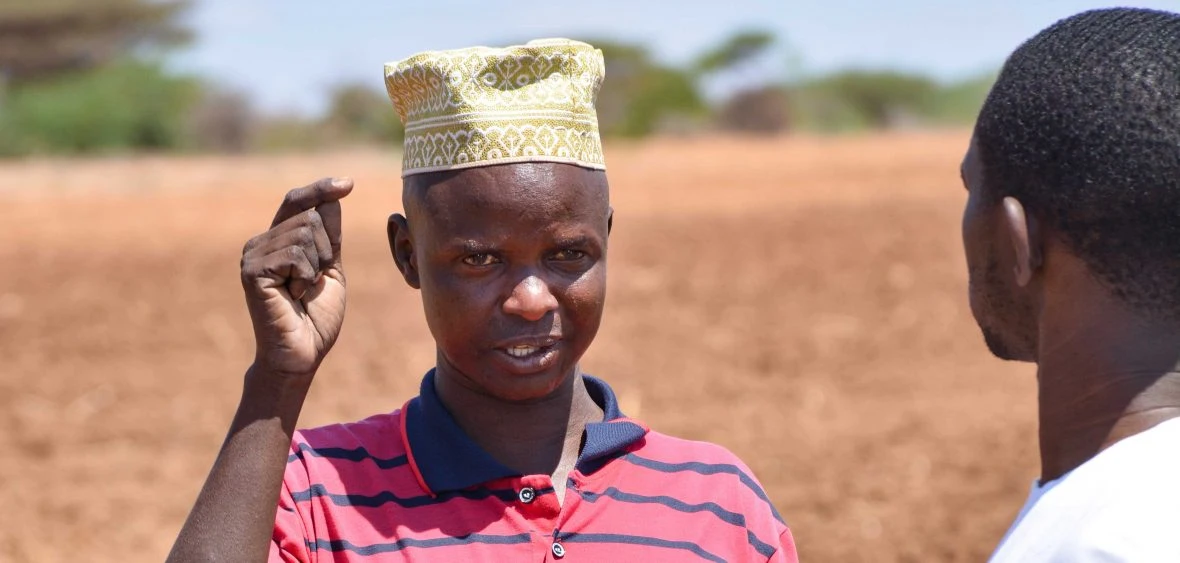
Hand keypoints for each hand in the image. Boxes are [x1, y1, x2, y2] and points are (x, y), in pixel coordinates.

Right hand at [240, 177, 352, 378]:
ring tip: (301, 291)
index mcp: (278, 240)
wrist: (302, 353)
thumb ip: (331, 236)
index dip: (321, 189)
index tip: (348, 183)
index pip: (298, 201)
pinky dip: (305, 277)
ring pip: (305, 233)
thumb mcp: (331, 269)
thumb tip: (332, 198)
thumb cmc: (317, 316)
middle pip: (310, 217)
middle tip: (313, 282)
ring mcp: (253, 254)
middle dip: (327, 250)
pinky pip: (295, 253)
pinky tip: (293, 297)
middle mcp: (261, 242)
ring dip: (316, 266)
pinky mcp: (251, 270)